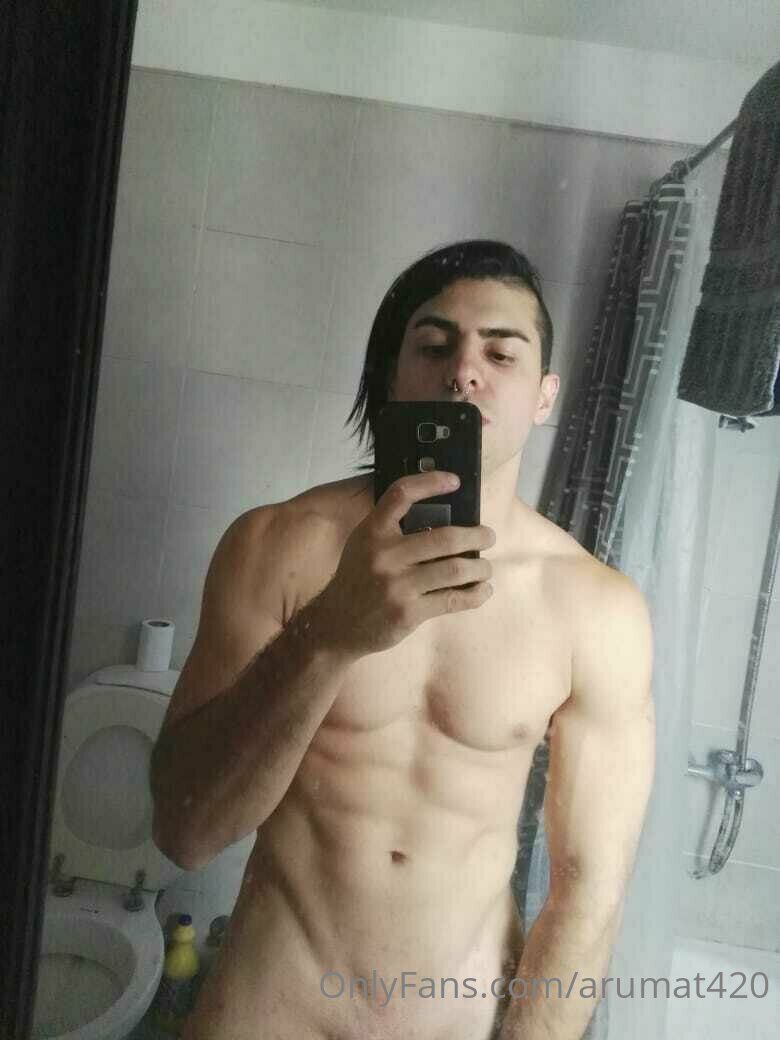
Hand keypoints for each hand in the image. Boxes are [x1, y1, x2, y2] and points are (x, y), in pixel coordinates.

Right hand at [314, 470, 494, 656]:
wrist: (337, 623)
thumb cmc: (358, 579)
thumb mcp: (364, 545)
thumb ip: (392, 529)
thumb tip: (444, 517)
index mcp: (373, 532)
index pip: (401, 494)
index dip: (431, 482)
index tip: (455, 481)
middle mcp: (384, 555)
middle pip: (445, 538)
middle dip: (477, 536)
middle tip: (488, 536)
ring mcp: (397, 585)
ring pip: (455, 570)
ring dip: (480, 567)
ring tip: (485, 567)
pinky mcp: (408, 612)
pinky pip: (452, 600)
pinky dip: (474, 595)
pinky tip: (482, 590)